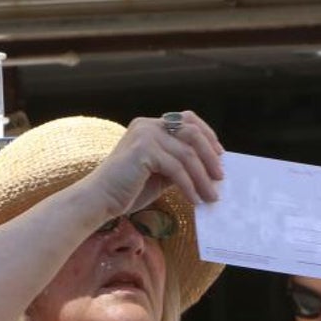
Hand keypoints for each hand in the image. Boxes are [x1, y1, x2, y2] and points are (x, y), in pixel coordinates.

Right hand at [84, 111, 223, 217]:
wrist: (99, 200)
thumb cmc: (127, 190)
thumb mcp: (159, 173)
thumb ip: (178, 165)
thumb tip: (208, 169)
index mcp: (150, 126)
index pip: (187, 119)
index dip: (207, 134)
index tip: (220, 155)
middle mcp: (148, 125)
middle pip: (192, 132)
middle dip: (210, 156)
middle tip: (220, 177)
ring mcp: (145, 135)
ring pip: (187, 154)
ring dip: (203, 177)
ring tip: (211, 196)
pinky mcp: (143, 150)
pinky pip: (176, 168)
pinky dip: (189, 186)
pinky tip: (194, 200)